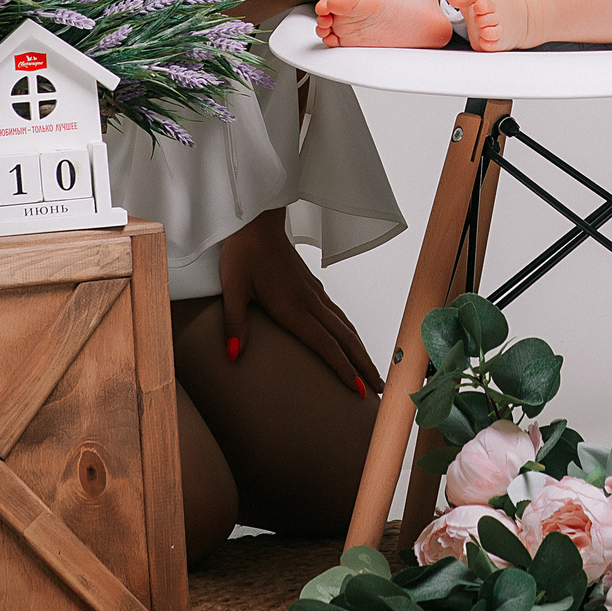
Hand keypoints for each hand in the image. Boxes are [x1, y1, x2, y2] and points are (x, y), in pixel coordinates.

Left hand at [218, 208, 381, 395]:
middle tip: (379, 391)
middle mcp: (310, 301)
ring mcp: (314, 292)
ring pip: (345, 326)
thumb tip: (233, 356)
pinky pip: (338, 314)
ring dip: (360, 351)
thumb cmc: (243, 253)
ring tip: (372, 373)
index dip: (343, 368)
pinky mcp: (312, 286)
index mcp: (292, 306)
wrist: (256, 220)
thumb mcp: (232, 288)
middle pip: (344, 338)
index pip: (325, 343)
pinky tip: (351, 341)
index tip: (358, 390)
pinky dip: (350, 334)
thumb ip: (235, 323)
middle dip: (363, 366)